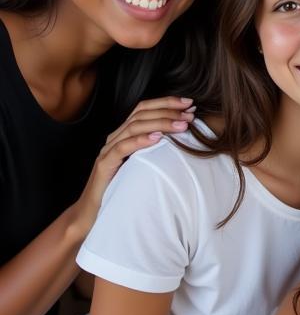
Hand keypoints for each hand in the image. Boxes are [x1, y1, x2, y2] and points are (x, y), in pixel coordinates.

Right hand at [72, 97, 195, 231]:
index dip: (166, 103)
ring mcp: (108, 150)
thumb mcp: (145, 162)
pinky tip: (157, 139)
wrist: (95, 211)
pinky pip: (122, 148)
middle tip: (189, 115)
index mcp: (125, 134)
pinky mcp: (104, 165)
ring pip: (134, 127)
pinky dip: (140, 141)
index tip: (189, 103)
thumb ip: (159, 147)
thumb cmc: (125, 186)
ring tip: (180, 126)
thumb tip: (186, 134)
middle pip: (141, 113)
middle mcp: (115, 137)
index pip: (145, 108)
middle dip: (168, 111)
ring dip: (160, 123)